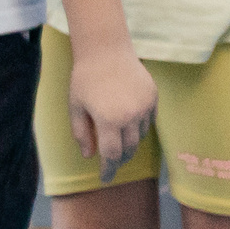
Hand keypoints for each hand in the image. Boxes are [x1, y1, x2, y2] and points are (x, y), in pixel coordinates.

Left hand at [67, 43, 157, 179]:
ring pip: (141, 136)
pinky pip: (149, 121)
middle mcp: (130, 117)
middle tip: (111, 162)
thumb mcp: (75, 105)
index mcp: (108, 120)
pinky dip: (140, 127)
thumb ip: (81, 132)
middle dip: (119, 158)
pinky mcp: (153, 99)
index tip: (105, 178)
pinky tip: (129, 123)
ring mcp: (145, 108)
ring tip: (118, 139)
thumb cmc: (84, 78)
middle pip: (129, 149)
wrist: (105, 50)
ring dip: (130, 142)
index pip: (111, 155)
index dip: (108, 169)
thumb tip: (89, 156)